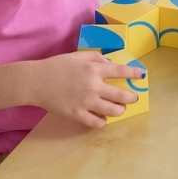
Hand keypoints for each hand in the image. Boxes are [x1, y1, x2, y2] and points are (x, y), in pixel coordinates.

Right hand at [30, 51, 144, 127]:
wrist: (35, 81)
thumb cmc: (56, 66)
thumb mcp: (78, 55)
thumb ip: (96, 57)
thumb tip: (110, 63)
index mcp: (94, 69)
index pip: (122, 71)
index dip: (135, 74)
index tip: (142, 76)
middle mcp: (93, 86)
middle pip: (123, 95)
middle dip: (132, 97)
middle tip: (132, 98)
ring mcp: (86, 102)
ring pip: (114, 111)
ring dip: (120, 110)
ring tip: (118, 108)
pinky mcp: (77, 114)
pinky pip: (97, 123)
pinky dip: (103, 121)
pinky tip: (102, 117)